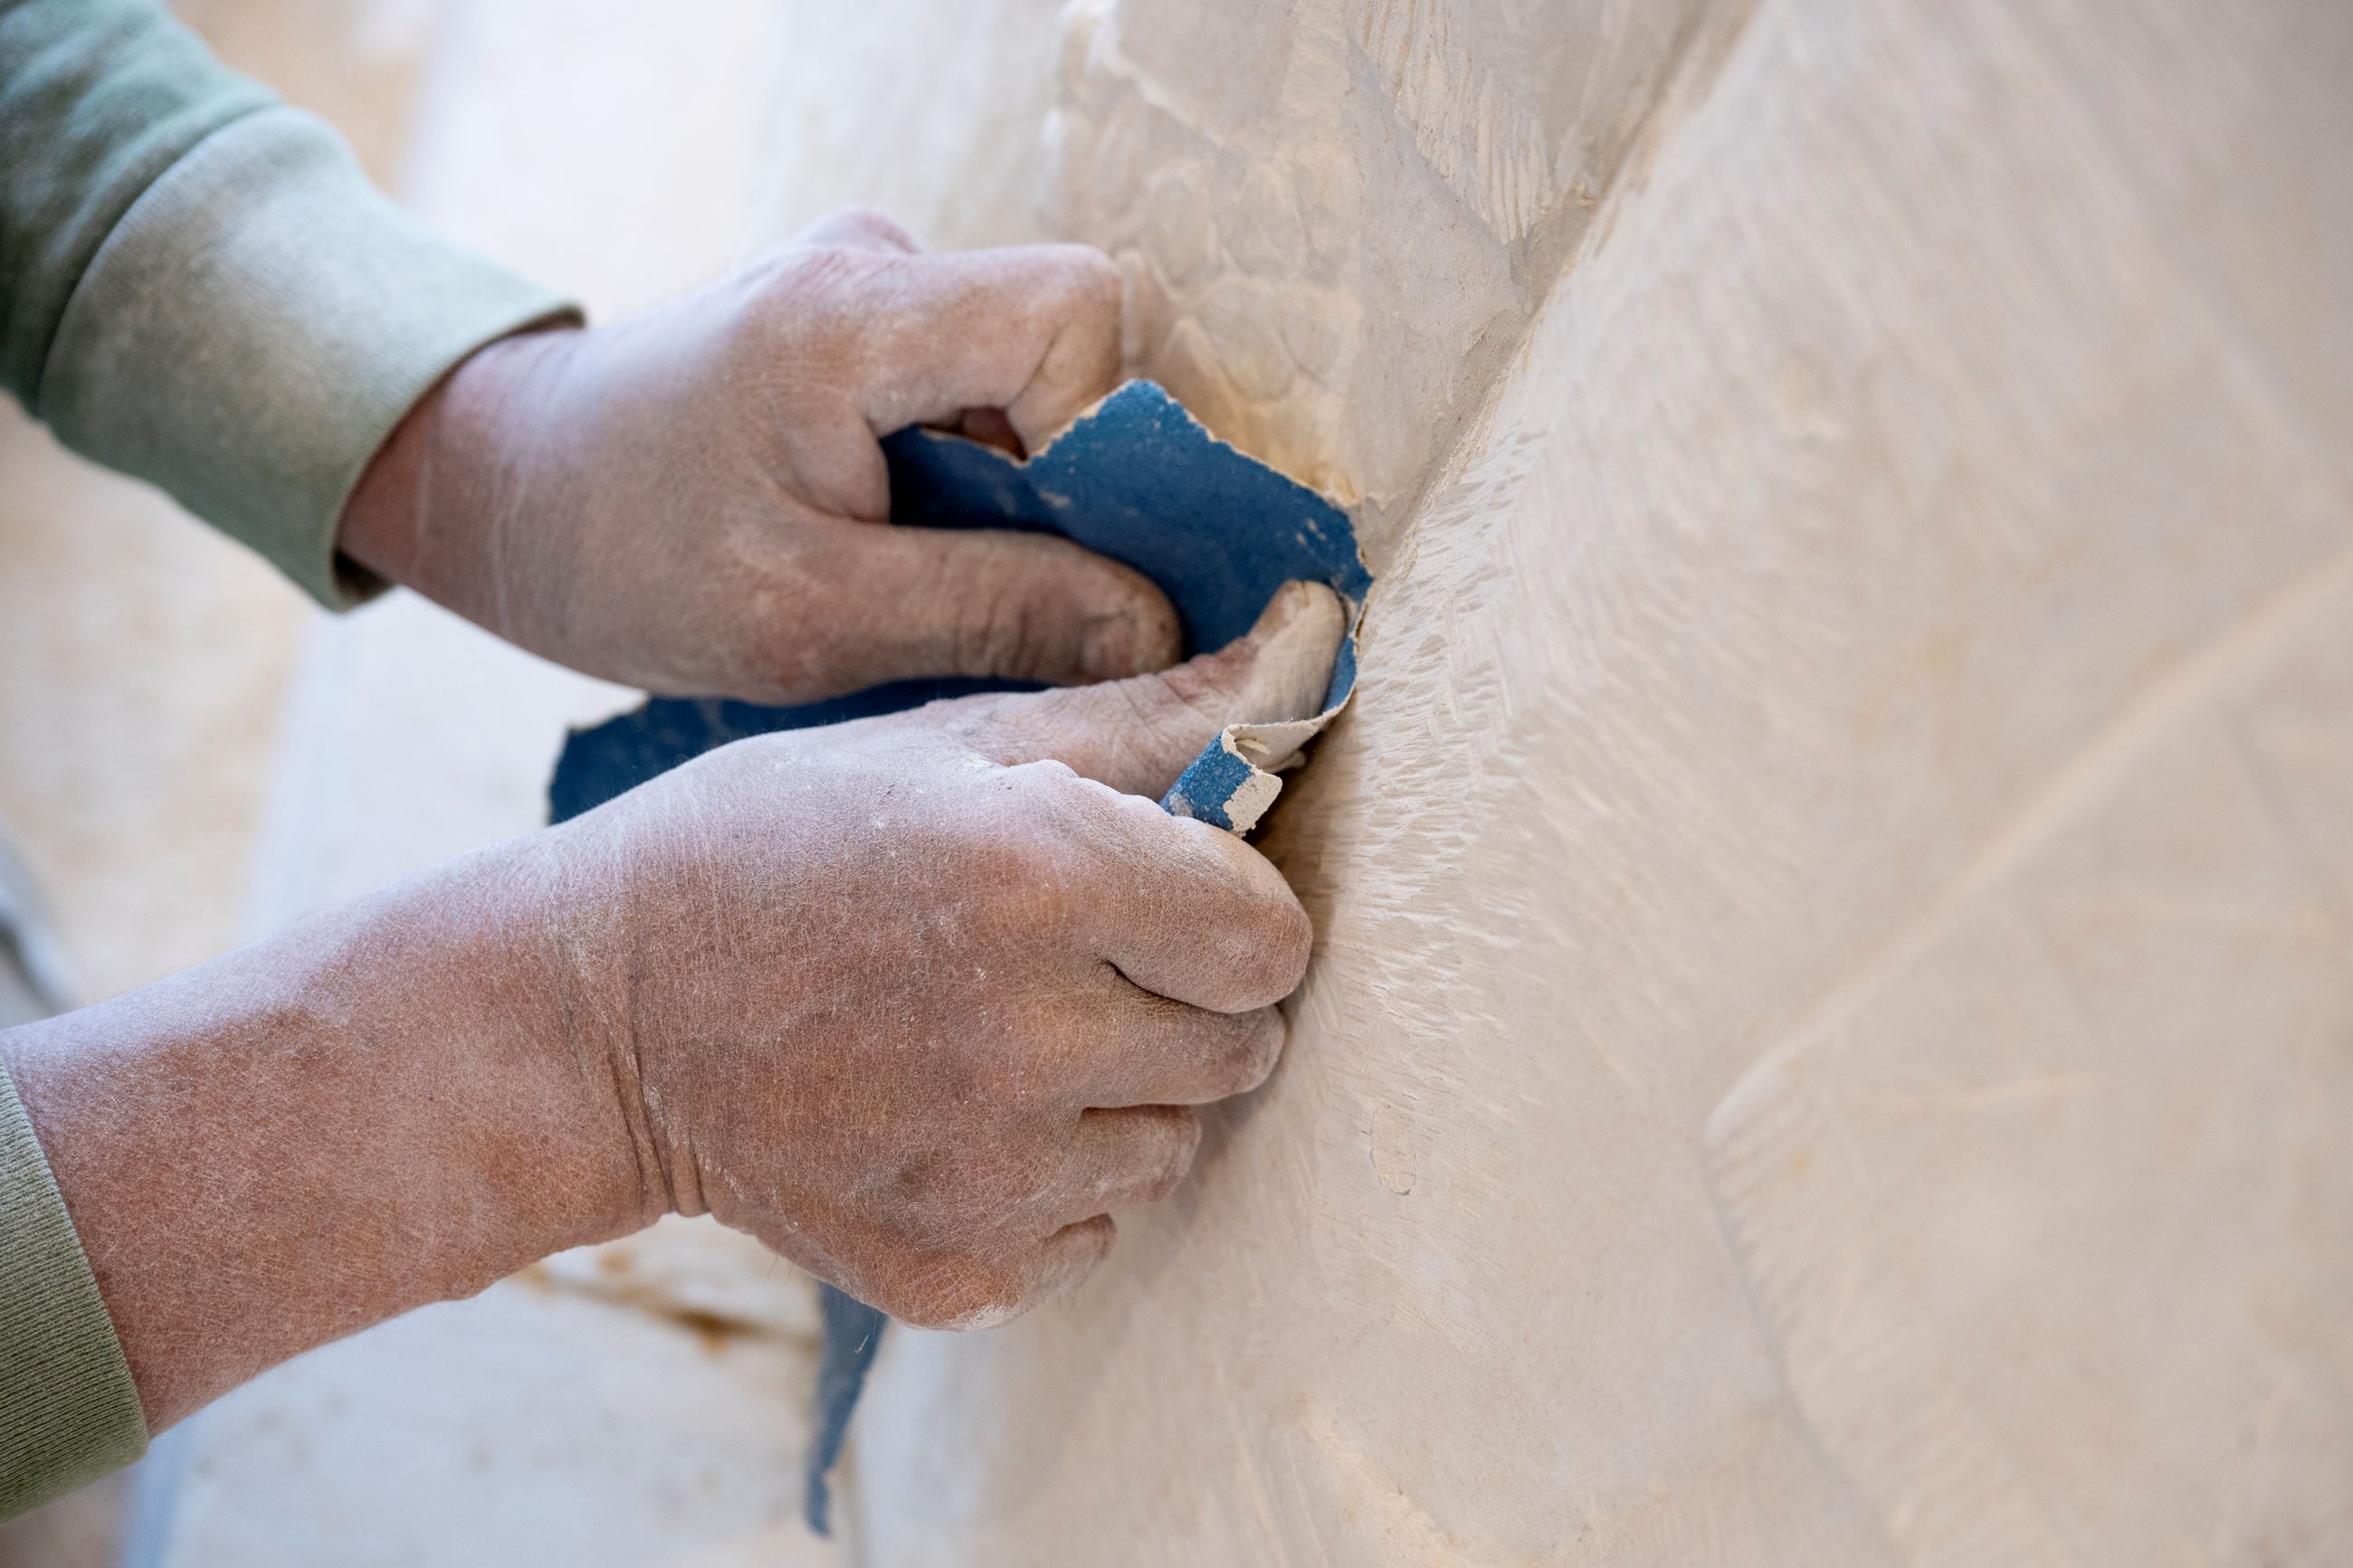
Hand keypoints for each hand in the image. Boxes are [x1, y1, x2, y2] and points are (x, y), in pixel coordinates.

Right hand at [1, 582, 1342, 1428]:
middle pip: (1242, 1045)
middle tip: (1068, 960)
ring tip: (1000, 1035)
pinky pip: (1090, 1230)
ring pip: (1174, 1142)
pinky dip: (1048, 1183)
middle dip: (1183, 997)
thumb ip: (1155, 712)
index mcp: (1045, 878)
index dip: (1233, 908)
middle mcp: (1034, 1038)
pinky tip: (953, 1116)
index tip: (1168, 893)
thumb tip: (1319, 645)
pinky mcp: (957, 1268)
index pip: (1275, 936)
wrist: (595, 1017)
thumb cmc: (776, 843)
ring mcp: (994, 1175)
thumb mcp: (952, 742)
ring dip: (1122, 1091)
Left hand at [337, 208, 1178, 701]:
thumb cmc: (623, 562)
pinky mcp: (857, 325)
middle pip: (1069, 344)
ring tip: (924, 581)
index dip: (1110, 439)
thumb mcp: (812, 621)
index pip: (1076, 312)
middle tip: (1007, 597)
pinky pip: (974, 395)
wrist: (497, 496)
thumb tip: (1158, 627)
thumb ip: (997, 614)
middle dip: (1072, 485)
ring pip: (1028, 382)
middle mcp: (872, 266)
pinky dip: (974, 485)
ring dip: (1020, 496)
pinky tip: (903, 550)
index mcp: (851, 315)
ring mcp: (865, 285)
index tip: (1066, 562)